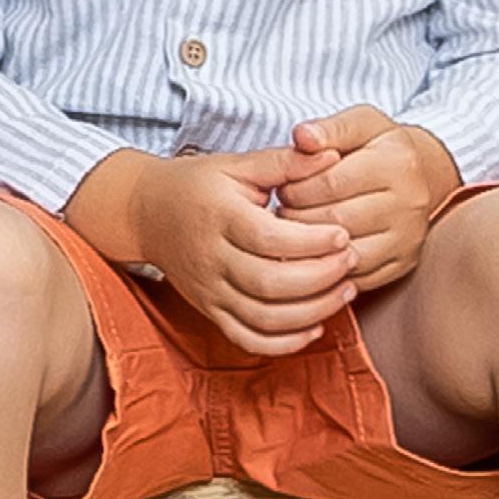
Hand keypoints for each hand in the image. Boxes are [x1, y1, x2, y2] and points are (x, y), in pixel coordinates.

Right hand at [66, 145, 356, 357]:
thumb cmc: (198, 185)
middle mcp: (211, 258)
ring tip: (345, 291)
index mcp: (219, 216)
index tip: (343, 234)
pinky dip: (283, 343)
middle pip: (269, 283)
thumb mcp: (237, 164)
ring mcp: (209, 291)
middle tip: (351, 261)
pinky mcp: (210, 312)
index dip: (311, 241)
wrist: (146, 213)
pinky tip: (314, 327)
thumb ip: (285, 162)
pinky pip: (247, 339)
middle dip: (320, 278)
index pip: (269, 238)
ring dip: (311, 312)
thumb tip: (332, 154)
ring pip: (263, 318)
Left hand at [279, 107, 460, 294]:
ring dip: (310, 246)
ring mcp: (409, 237)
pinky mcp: (404, 263)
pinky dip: (328, 269)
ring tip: (295, 230)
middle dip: (299, 217)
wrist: (422, 175)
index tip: (283, 185)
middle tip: (283, 210)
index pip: (331, 182)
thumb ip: (329, 128)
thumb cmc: (380, 147)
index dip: (297, 186)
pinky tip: (315, 251)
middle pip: (336, 220)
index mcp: (397, 162)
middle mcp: (410, 202)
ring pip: (345, 253)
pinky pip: (358, 277)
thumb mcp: (360, 125)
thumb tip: (301, 136)